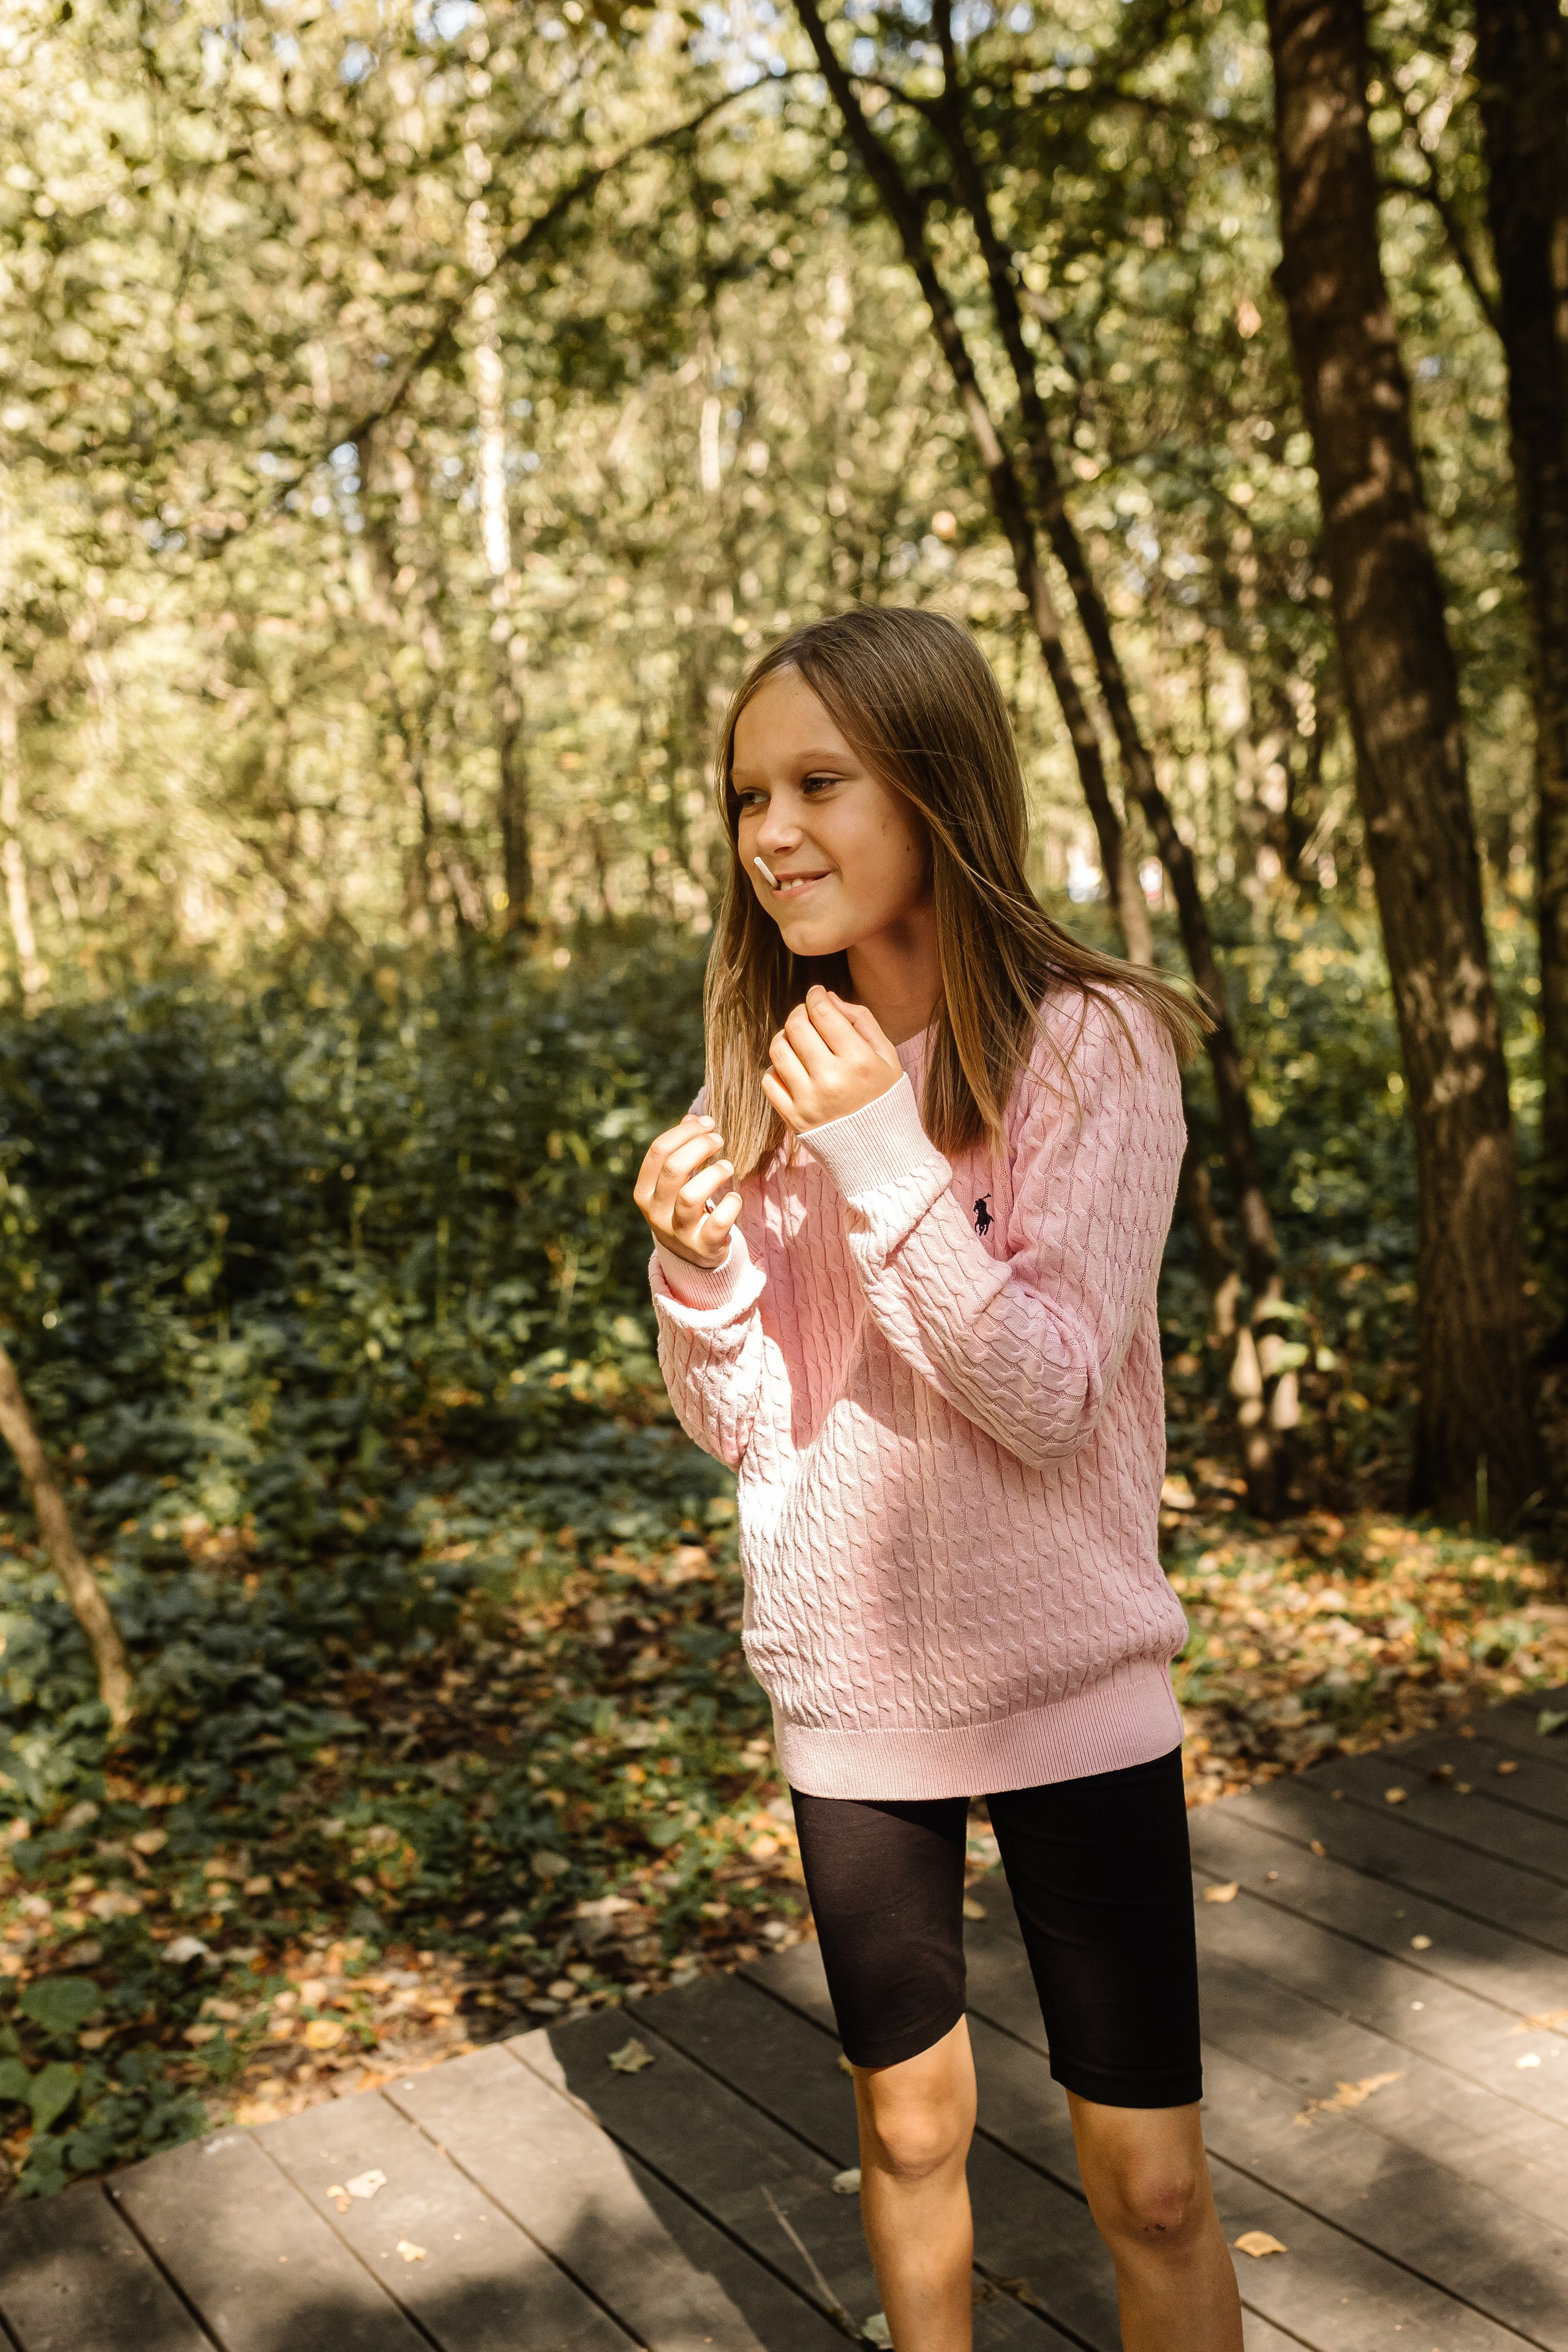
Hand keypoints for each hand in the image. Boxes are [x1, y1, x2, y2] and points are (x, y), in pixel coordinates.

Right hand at [634, 1112, 742, 1269]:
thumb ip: (680, 1150)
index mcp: (644, 1191)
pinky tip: (735, 1197)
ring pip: (690, 1196)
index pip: (658, 1152)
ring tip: (727, 1166)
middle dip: (700, 1147)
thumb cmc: (684, 1207)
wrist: (693, 1256)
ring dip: (713, 1174)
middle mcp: (656, 1212)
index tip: (707, 1122)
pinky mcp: (702, 1246)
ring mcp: (677, 1232)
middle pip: (673, 1169)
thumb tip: (692, 1118)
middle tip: (719, 1140)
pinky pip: (717, 1224)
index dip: (684, 1132)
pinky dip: (730, 1206)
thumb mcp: (675, 1182)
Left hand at [761, 986, 902, 1134]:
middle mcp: (831, 1080)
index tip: (816, 994)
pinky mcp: (793, 1118)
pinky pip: (769, 1080)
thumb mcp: (886, 1056)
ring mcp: (808, 1101)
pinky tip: (793, 1068)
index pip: (822, 1013)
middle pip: (796, 1027)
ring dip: (785, 1037)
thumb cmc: (884, 1097)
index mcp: (858, 1061)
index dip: (815, 996)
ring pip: (778, 1050)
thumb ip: (861, 1020)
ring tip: (798, 1040)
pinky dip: (776, 1068)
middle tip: (807, 1015)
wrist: (880, 1151)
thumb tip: (827, 997)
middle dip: (799, 1013)